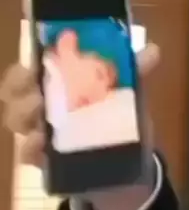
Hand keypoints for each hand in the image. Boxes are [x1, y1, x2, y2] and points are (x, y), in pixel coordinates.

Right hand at [0, 42, 160, 209]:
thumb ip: (135, 70)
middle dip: (20, 92)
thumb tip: (153, 50)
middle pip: (14, 95)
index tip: (33, 68)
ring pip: (16, 121)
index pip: (26, 71)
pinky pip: (29, 154)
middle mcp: (42, 105)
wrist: (123, 153)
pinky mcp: (46, 160)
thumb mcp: (125, 90)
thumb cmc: (114, 111)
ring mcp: (41, 132)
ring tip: (41, 117)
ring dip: (24, 116)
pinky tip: (41, 143)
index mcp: (58, 82)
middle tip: (38, 94)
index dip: (22, 70)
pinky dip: (31, 148)